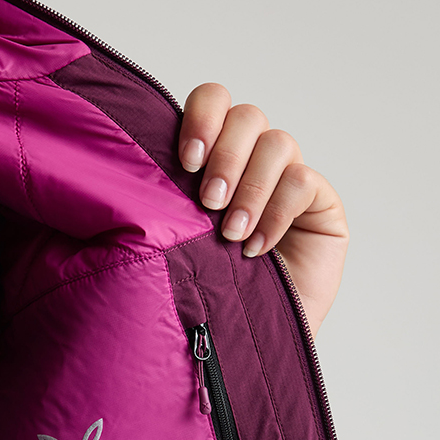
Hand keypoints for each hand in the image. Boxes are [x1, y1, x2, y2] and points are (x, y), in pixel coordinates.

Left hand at [178, 83, 348, 338]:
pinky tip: (256, 248)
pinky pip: (303, 182)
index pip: (213, 100)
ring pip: (278, 144)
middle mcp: (252, 158)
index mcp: (213, 154)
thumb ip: (158, 199)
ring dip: (250, 188)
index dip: (202, 117)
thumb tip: (117, 174)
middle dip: (225, 157)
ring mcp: (289, 178)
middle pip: (247, 117)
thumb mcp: (171, 237)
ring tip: (230, 234)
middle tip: (208, 202)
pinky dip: (275, 213)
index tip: (186, 161)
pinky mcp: (321, 203)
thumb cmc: (202, 287)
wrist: (240, 338)